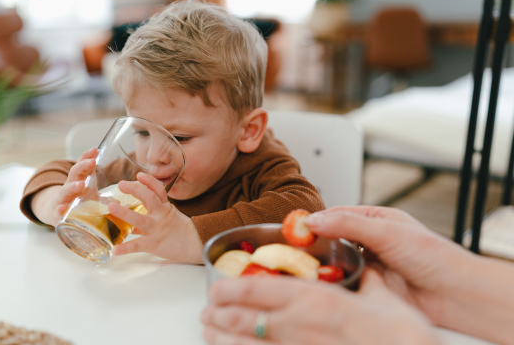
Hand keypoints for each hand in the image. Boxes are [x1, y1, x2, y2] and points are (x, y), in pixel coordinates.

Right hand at [31, 148, 97, 225]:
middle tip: (92, 162)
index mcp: (79, 180)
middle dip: (82, 166)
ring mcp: (63, 198)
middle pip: (75, 173)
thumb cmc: (75, 200)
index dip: (87, 156)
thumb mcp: (90, 197)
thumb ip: (104, 199)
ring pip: (66, 190)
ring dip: (73, 186)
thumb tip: (120, 202)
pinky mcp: (56, 212)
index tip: (95, 149)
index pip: (83, 165)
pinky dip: (59, 209)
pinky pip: (57, 210)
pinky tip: (62, 208)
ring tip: (81, 184)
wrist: (54, 210)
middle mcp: (70, 186)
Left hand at [108, 172, 202, 262]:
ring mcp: (156, 229)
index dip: (149, 181)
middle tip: (121, 184)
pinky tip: (114, 249)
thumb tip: (129, 209)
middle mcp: (160, 215)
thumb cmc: (178, 229)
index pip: (158, 190)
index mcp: (164, 207)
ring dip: (124, 213)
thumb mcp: (168, 215)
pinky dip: (125, 248)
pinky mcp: (152, 244)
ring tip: (111, 207)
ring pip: (139, 219)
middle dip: (135, 190)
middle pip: (149, 198)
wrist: (193, 244)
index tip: (139, 175)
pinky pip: (137, 245)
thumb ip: (149, 211)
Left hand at [201, 269, 441, 344]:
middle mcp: (300, 326)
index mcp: (315, 300)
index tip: (216, 289)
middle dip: (220, 315)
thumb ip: (368, 282)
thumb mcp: (385, 300)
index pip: (260, 289)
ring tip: (209, 333)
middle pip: (246, 318)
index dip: (231, 289)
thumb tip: (364, 270)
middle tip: (206, 312)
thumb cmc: (401, 337)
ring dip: (223, 339)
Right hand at [304, 206, 470, 324]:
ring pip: (337, 261)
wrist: (452, 294)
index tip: (296, 226)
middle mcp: (371, 241)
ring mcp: (369, 264)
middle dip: (316, 242)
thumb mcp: (385, 231)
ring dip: (324, 264)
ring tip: (306, 265)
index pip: (337, 214)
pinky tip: (325, 283)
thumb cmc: (431, 256)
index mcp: (376, 220)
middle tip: (294, 247)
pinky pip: (344, 282)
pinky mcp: (369, 287)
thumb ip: (347, 224)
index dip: (316, 220)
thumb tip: (314, 220)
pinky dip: (334, 282)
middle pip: (333, 238)